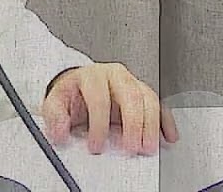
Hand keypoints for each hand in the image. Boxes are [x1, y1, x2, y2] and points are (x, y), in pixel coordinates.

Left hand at [40, 62, 179, 154]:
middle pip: (130, 96)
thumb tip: (59, 132)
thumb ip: (55, 116)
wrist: (79, 86)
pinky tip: (167, 136)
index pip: (99, 98)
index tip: (97, 145)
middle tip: (131, 147)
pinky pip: (159, 105)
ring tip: (148, 146)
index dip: (99, 124)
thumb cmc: (71, 94)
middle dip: (133, 123)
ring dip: (151, 125)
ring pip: (148, 99)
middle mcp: (114, 75)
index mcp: (92, 76)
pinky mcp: (143, 92)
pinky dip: (165, 121)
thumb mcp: (55, 102)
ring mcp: (131, 82)